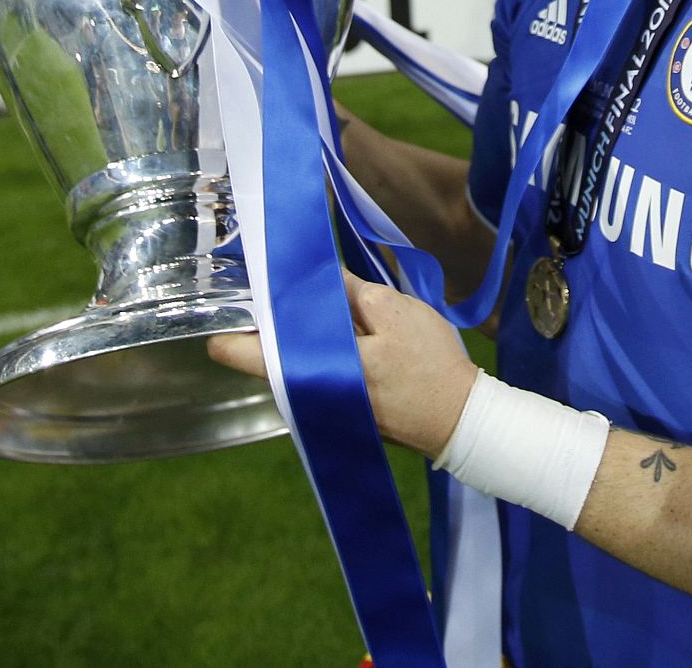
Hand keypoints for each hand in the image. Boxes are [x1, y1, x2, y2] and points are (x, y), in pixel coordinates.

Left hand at [208, 268, 477, 459]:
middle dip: (263, 314)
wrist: (461, 420)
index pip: (233, 351)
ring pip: (285, 361)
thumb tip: (311, 271)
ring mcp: (317, 406)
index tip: (238, 282)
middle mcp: (300, 394)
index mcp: (306, 368)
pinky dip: (312, 347)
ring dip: (291, 330)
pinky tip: (331, 322)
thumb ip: (347, 291)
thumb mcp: (393, 311)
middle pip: (257, 352)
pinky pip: (309, 372)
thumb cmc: (427, 364)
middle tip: (276, 274)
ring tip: (304, 291)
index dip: (230, 314)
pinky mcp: (335, 409)